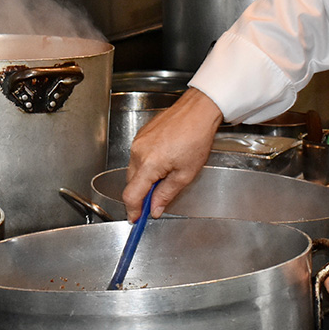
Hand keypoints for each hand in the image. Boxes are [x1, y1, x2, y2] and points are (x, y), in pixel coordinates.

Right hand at [122, 87, 223, 220]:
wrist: (197, 111)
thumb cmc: (196, 138)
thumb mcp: (186, 174)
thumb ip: (166, 194)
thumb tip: (155, 209)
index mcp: (149, 164)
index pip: (131, 195)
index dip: (133, 210)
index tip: (136, 218)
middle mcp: (138, 152)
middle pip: (131, 183)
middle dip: (142, 194)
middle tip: (157, 199)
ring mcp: (137, 142)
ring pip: (134, 170)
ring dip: (145, 178)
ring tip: (168, 173)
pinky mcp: (141, 135)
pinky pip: (137, 157)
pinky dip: (146, 165)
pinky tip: (164, 160)